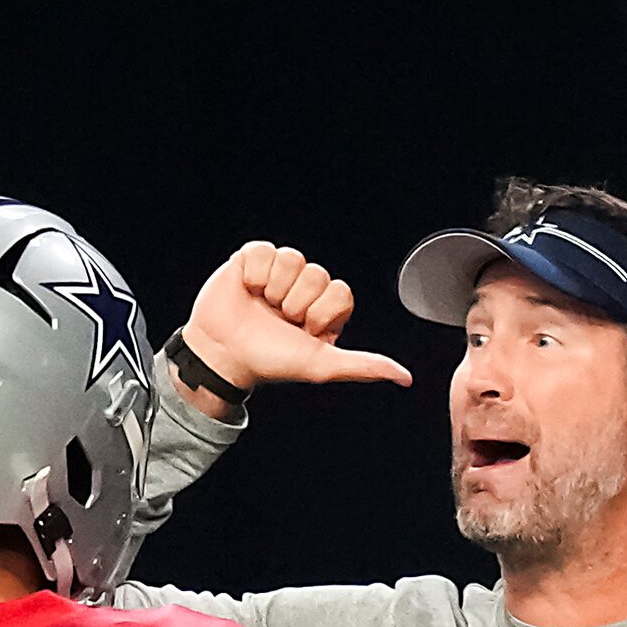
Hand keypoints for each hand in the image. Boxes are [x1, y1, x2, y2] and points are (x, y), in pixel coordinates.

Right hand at [180, 242, 411, 399]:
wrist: (222, 356)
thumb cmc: (268, 361)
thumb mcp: (322, 366)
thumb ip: (364, 366)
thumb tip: (404, 376)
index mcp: (323, 310)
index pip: (340, 292)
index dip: (321, 311)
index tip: (304, 330)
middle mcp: (303, 288)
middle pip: (317, 274)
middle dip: (296, 302)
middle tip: (279, 319)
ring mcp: (278, 272)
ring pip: (293, 259)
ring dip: (275, 288)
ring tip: (262, 306)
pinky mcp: (252, 259)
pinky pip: (266, 250)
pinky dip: (254, 273)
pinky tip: (247, 290)